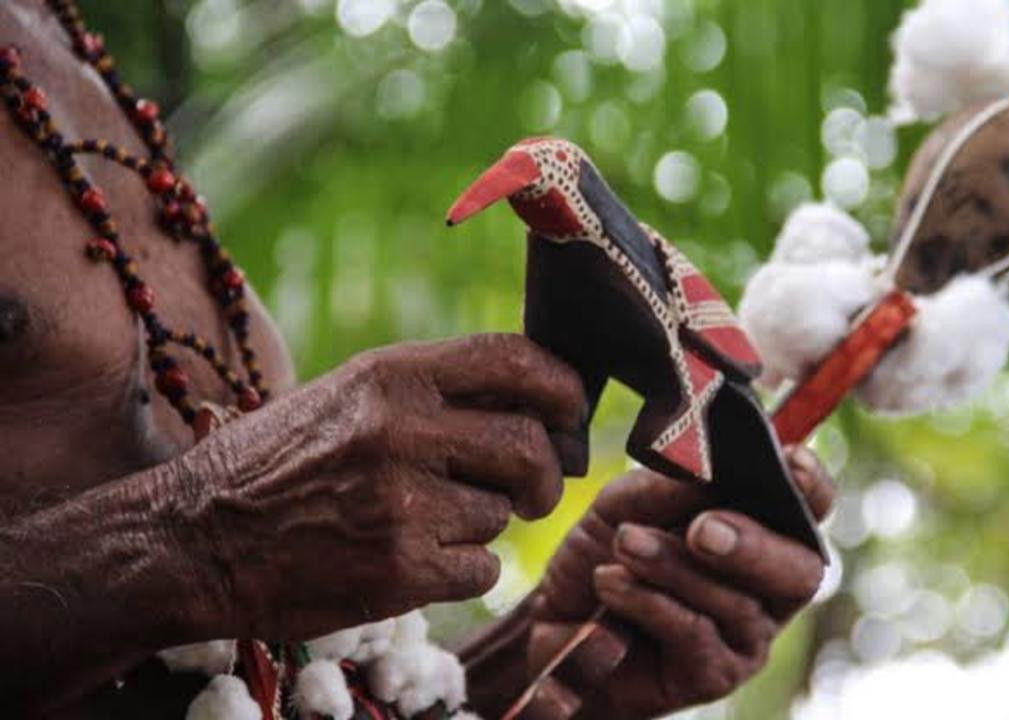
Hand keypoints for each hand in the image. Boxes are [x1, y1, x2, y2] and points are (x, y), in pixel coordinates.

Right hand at [172, 334, 585, 642]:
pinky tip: (418, 561)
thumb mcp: (350, 396)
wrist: (193, 539)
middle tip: (532, 492)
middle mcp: (401, 428)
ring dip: (484, 525)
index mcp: (392, 373)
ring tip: (426, 522)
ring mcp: (401, 501)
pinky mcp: (399, 569)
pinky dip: (465, 571)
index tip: (571, 415)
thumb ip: (437, 391)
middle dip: (546, 476)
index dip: (563, 389)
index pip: (517, 359)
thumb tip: (539, 406)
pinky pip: (483, 569)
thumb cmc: (280, 463)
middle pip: (532, 447)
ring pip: (503, 515)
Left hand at [522, 446, 834, 718]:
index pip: (810, 510)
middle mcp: (768, 588)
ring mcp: (746, 636)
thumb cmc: (606, 556)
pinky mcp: (714, 675)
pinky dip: (649, 601)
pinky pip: (695, 634)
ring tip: (624, 542)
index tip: (788, 460)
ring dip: (674, 567)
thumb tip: (705, 467)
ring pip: (736, 601)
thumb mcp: (625, 506)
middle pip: (800, 570)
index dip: (810, 487)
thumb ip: (665, 486)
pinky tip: (610, 581)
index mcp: (761, 531)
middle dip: (753, 544)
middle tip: (700, 529)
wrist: (553, 627)